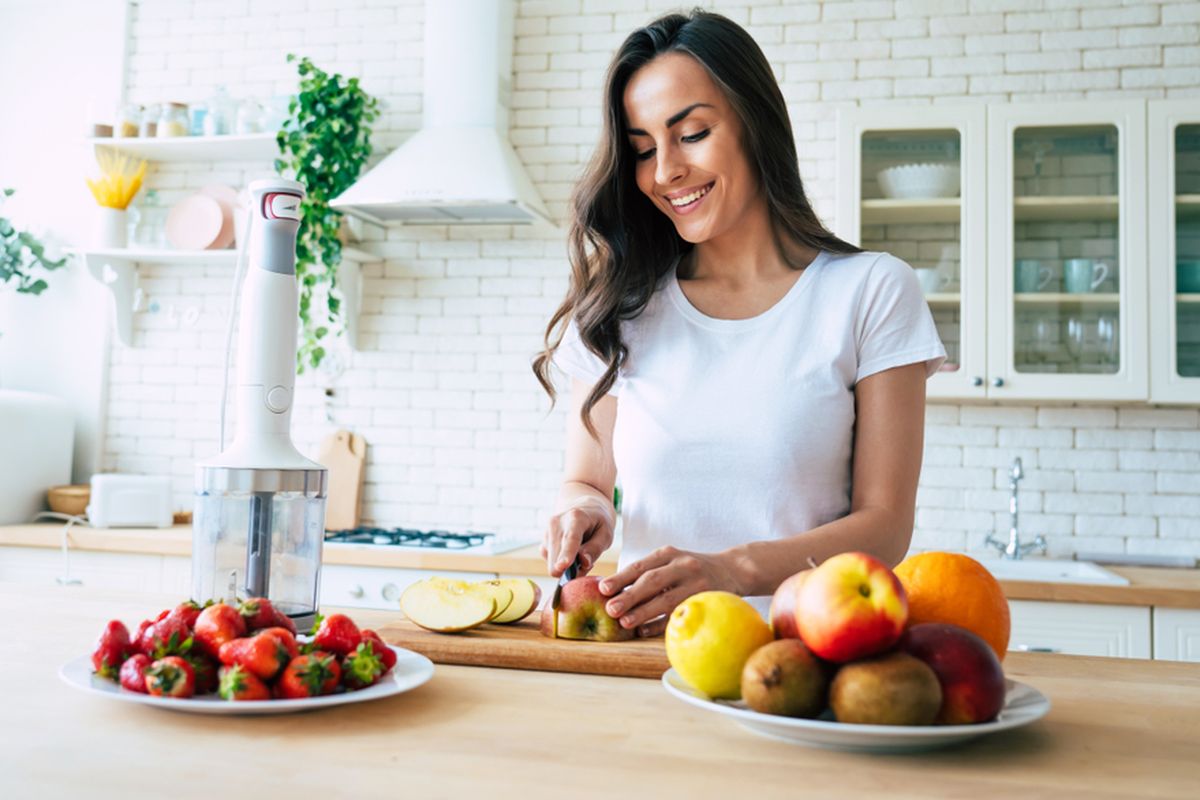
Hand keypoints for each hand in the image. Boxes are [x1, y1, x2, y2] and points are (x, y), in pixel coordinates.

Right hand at [541, 503, 613, 578]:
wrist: (584, 506)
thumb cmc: (598, 521)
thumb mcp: (606, 533)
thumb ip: (596, 548)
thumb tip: (583, 562)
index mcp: (576, 517)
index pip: (570, 539)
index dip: (566, 554)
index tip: (562, 566)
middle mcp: (556, 523)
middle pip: (557, 559)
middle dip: (571, 569)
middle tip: (587, 561)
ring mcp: (547, 532)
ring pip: (553, 564)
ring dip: (568, 565)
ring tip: (580, 552)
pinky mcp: (543, 541)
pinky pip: (550, 562)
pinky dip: (562, 561)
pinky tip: (571, 551)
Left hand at [597, 546, 742, 637]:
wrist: (733, 569)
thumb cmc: (691, 569)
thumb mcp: (672, 561)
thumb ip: (648, 572)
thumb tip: (612, 592)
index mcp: (669, 553)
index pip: (641, 566)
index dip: (621, 578)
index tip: (602, 589)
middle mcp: (683, 565)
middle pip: (652, 581)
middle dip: (629, 595)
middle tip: (610, 608)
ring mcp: (696, 583)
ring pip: (666, 599)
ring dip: (644, 612)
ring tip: (625, 622)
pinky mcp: (707, 600)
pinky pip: (681, 613)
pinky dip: (661, 624)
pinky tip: (645, 631)